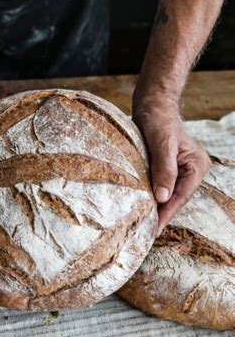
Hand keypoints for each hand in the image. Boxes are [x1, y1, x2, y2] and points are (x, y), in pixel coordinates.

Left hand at [133, 102, 209, 235]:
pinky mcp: (166, 167)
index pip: (181, 196)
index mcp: (196, 165)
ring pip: (167, 193)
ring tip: (141, 224)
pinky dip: (150, 195)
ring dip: (155, 206)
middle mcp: (191, 170)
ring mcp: (179, 169)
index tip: (153, 229)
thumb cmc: (158, 120)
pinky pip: (159, 185)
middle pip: (175, 198)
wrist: (151, 105)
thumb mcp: (162, 144)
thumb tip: (163, 197)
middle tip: (144, 232)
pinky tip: (140, 205)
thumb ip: (164, 169)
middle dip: (161, 213)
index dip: (166, 213)